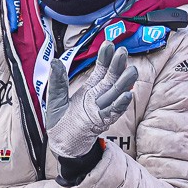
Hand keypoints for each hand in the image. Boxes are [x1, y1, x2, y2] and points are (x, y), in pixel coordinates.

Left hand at [45, 40, 137, 157]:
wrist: (60, 144)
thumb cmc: (60, 122)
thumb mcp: (56, 98)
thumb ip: (58, 81)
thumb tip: (55, 61)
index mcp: (89, 90)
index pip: (100, 70)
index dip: (105, 58)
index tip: (109, 44)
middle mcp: (98, 98)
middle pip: (111, 79)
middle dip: (117, 66)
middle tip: (122, 51)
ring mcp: (101, 110)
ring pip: (116, 94)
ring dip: (124, 83)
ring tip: (131, 70)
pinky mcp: (100, 123)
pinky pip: (112, 113)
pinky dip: (119, 105)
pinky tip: (127, 96)